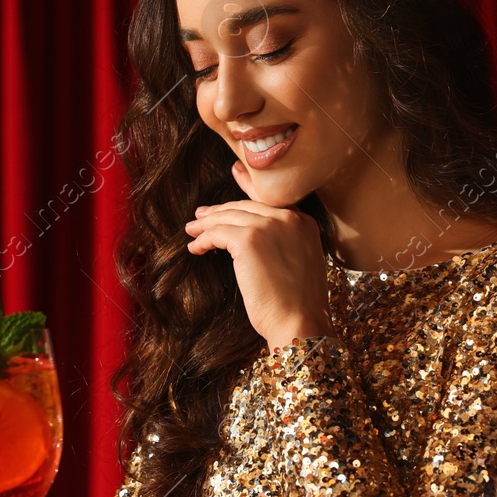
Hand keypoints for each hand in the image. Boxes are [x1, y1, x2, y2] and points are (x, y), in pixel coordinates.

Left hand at [183, 161, 333, 350]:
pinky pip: (217, 233)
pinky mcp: (249, 240)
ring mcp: (269, 226)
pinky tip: (195, 248)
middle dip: (220, 210)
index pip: (269, 201)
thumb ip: (285, 244)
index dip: (247, 189)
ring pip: (228, 217)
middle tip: (202, 215)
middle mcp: (289, 218)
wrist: (300, 322)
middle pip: (245, 207)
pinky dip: (203, 240)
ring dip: (206, 224)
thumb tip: (257, 242)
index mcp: (304, 222)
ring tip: (192, 231)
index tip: (235, 174)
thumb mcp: (300, 263)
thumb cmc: (298, 305)